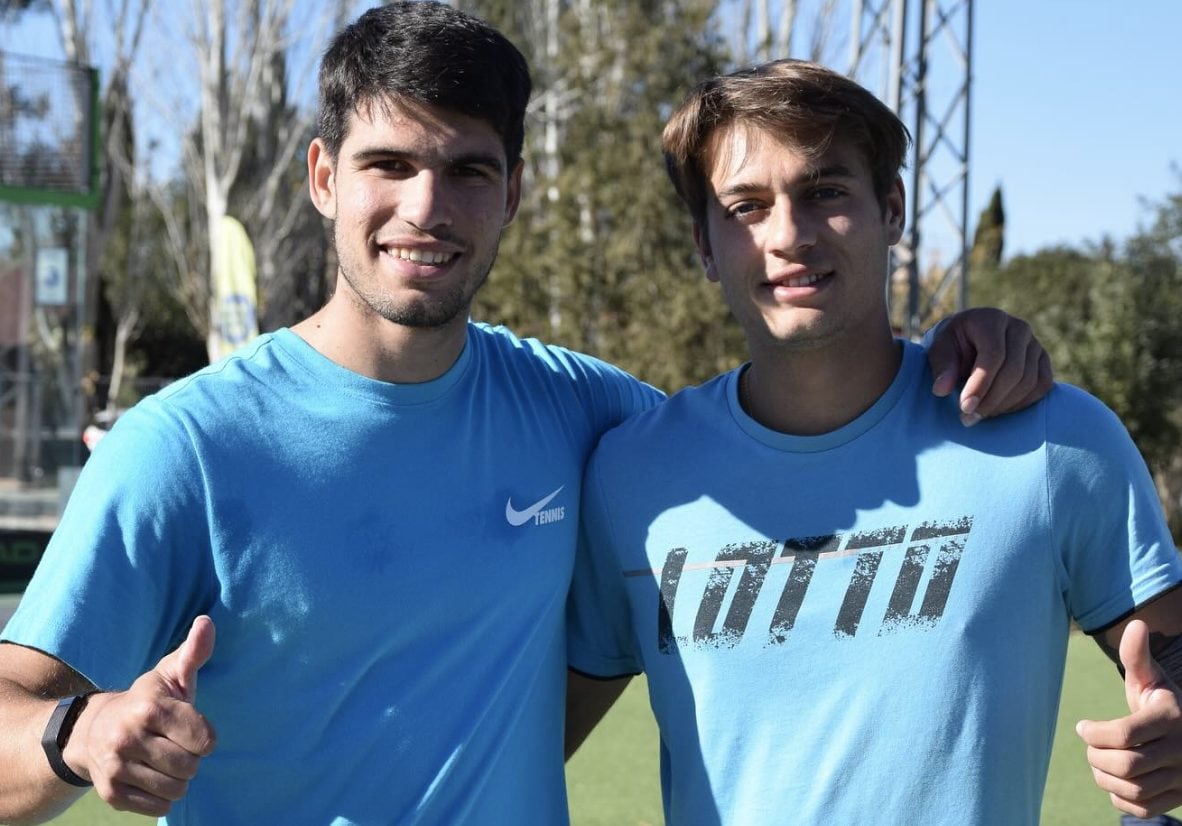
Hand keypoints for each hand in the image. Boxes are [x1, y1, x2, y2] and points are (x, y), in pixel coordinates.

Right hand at [64, 616, 217, 816]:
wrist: (93, 730)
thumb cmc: (148, 702)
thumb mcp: (171, 675)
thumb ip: (194, 652)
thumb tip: (207, 622)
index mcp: (149, 708)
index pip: (204, 740)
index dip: (204, 737)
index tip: (191, 728)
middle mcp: (127, 738)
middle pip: (190, 767)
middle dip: (190, 758)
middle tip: (175, 745)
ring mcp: (116, 768)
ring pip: (176, 790)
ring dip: (177, 779)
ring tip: (163, 760)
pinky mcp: (111, 793)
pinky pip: (158, 808)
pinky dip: (161, 797)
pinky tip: (151, 777)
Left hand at [927, 308, 1052, 425]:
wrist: (968, 341)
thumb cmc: (952, 346)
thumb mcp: (939, 351)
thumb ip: (941, 368)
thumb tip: (942, 389)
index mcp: (991, 319)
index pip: (994, 354)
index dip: (981, 384)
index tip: (965, 407)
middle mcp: (1018, 328)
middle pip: (1014, 370)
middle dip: (991, 399)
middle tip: (969, 418)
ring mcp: (1035, 343)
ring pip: (1029, 381)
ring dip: (1004, 404)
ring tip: (979, 415)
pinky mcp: (1043, 360)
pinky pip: (1042, 385)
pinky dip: (1022, 403)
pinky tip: (999, 410)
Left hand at [1076, 620, 1181, 817]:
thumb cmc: (1162, 702)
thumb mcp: (1151, 679)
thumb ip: (1137, 657)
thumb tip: (1136, 624)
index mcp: (1172, 718)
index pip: (1125, 734)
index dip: (1094, 733)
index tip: (1082, 726)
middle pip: (1127, 765)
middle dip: (1096, 756)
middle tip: (1090, 746)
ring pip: (1134, 790)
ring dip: (1104, 778)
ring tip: (1098, 762)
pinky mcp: (1179, 798)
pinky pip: (1143, 809)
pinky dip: (1120, 800)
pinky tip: (1114, 781)